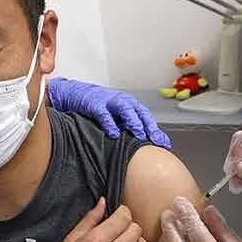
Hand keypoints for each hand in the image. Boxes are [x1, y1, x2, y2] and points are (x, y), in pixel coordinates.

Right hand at [47, 78, 171, 148]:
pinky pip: (104, 115)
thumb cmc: (99, 107)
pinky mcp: (95, 104)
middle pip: (141, 114)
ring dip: (134, 123)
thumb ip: (127, 128)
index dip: (156, 130)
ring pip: (126, 110)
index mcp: (130, 105)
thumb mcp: (115, 116)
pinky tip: (114, 134)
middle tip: (157, 141)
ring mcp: (109, 102)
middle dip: (150, 127)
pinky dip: (110, 124)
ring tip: (140, 135)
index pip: (147, 117)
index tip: (165, 144)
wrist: (76, 94)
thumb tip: (141, 148)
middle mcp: (123, 101)